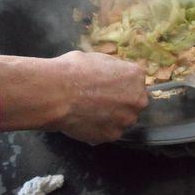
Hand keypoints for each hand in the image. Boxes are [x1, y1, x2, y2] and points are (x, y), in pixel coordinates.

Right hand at [0, 51, 147, 144]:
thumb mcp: (98, 59)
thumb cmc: (74, 70)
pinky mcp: (113, 136)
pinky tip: (85, 121)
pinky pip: (109, 131)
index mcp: (136, 76)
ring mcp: (127, 120)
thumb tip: (112, 75)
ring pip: (123, 119)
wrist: (56, 93)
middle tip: (100, 100)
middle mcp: (138, 99)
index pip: (135, 81)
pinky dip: (100, 129)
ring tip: (90, 112)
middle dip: (121, 102)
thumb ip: (113, 70)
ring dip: (112, 117)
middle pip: (133, 102)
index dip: (120, 84)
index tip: (108, 85)